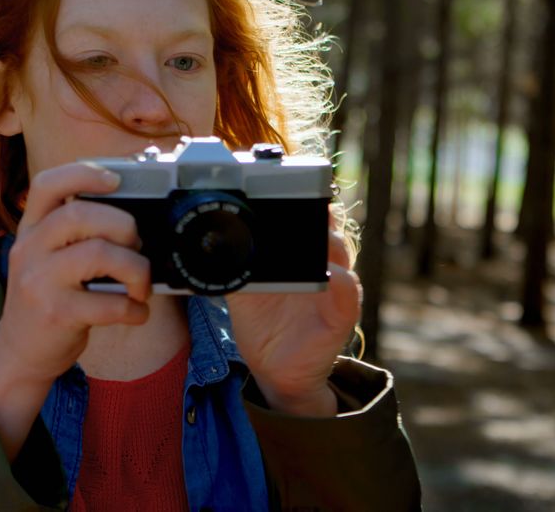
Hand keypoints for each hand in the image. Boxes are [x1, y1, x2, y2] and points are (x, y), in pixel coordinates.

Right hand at [0, 162, 151, 457]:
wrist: (19, 353)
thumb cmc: (48, 300)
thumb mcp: (48, 259)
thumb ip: (76, 235)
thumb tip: (135, 220)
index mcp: (31, 229)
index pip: (47, 185)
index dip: (83, 174)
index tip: (116, 180)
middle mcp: (30, 249)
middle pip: (80, 215)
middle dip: (124, 225)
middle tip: (137, 245)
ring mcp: (39, 281)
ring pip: (99, 254)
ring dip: (136, 267)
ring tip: (141, 285)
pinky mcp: (56, 314)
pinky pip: (108, 302)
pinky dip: (134, 308)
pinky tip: (136, 312)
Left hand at [225, 210, 361, 416]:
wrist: (275, 368)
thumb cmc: (262, 323)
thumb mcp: (240, 290)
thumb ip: (231, 264)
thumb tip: (205, 242)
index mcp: (298, 254)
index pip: (303, 216)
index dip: (297, 199)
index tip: (280, 187)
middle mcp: (320, 263)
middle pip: (324, 226)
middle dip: (314, 212)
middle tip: (295, 204)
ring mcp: (334, 287)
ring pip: (339, 251)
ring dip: (327, 241)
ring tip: (313, 236)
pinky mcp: (341, 314)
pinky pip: (350, 294)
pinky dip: (343, 284)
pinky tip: (332, 276)